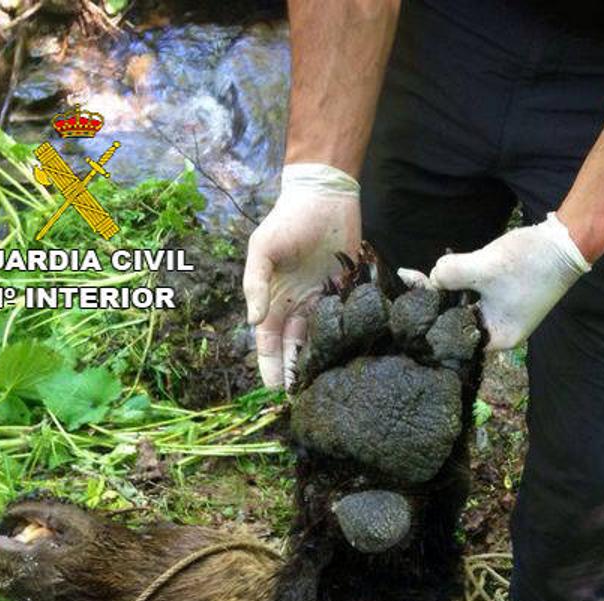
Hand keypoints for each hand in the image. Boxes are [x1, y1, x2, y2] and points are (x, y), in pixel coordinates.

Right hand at [242, 163, 360, 387]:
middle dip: (297, 373)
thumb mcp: (262, 250)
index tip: (275, 391)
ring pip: (321, 341)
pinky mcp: (347, 294)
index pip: (269, 342)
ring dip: (321, 362)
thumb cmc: (287, 221)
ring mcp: (323, 301)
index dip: (270, 366)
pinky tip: (350, 360)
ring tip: (326, 387)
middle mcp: (297, 306)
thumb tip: (253, 321)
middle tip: (304, 399)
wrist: (324, 197)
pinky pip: (345, 323)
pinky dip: (345, 340)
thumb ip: (256, 284)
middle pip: (295, 348)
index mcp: (273, 301)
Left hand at [428, 212, 590, 350]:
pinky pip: (474, 293)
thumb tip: (430, 278)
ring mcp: (502, 314)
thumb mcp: (485, 268)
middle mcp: (499, 332)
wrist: (567, 241)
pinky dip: (464, 281)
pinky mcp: (504, 297)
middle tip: (413, 280)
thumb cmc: (530, 261)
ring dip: (450, 287)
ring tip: (429, 274)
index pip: (453, 334)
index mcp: (497, 338)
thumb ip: (450, 275)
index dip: (432, 316)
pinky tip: (453, 268)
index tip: (412, 300)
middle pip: (457, 319)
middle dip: (438, 300)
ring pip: (463, 303)